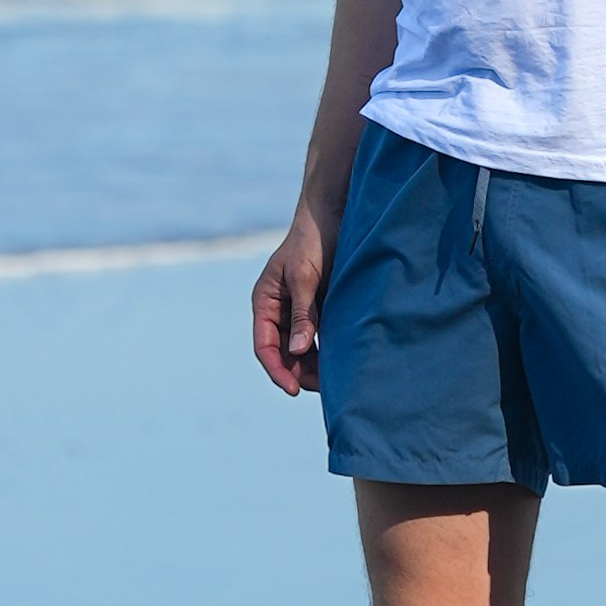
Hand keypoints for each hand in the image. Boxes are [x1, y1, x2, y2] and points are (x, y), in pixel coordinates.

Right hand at [251, 202, 330, 393]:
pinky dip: (326, 351)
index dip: (277, 370)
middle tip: (323, 387)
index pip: (264, 346)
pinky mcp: (319, 308)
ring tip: (334, 379)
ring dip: (313, 365)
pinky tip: (340, 361)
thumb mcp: (305, 277)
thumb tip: (297, 351)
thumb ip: (302, 314)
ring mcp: (298, 310)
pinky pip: (319, 337)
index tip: (293, 389)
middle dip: (299, 372)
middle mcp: (278, 310)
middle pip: (283, 352)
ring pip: (301, 349)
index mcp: (265, 302)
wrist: (333, 215)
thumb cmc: (312, 241)